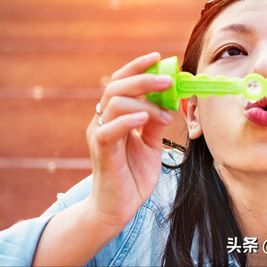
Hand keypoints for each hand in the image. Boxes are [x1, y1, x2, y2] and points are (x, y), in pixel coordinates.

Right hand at [86, 52, 173, 229]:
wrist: (117, 209)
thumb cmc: (131, 176)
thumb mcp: (151, 145)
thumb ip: (155, 123)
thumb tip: (168, 102)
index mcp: (113, 115)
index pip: (120, 81)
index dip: (137, 67)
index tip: (157, 57)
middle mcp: (102, 120)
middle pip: (116, 86)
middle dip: (143, 79)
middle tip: (168, 80)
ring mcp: (99, 135)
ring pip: (113, 103)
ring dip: (142, 101)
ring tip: (164, 113)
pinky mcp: (100, 152)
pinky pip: (108, 130)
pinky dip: (127, 121)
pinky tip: (145, 120)